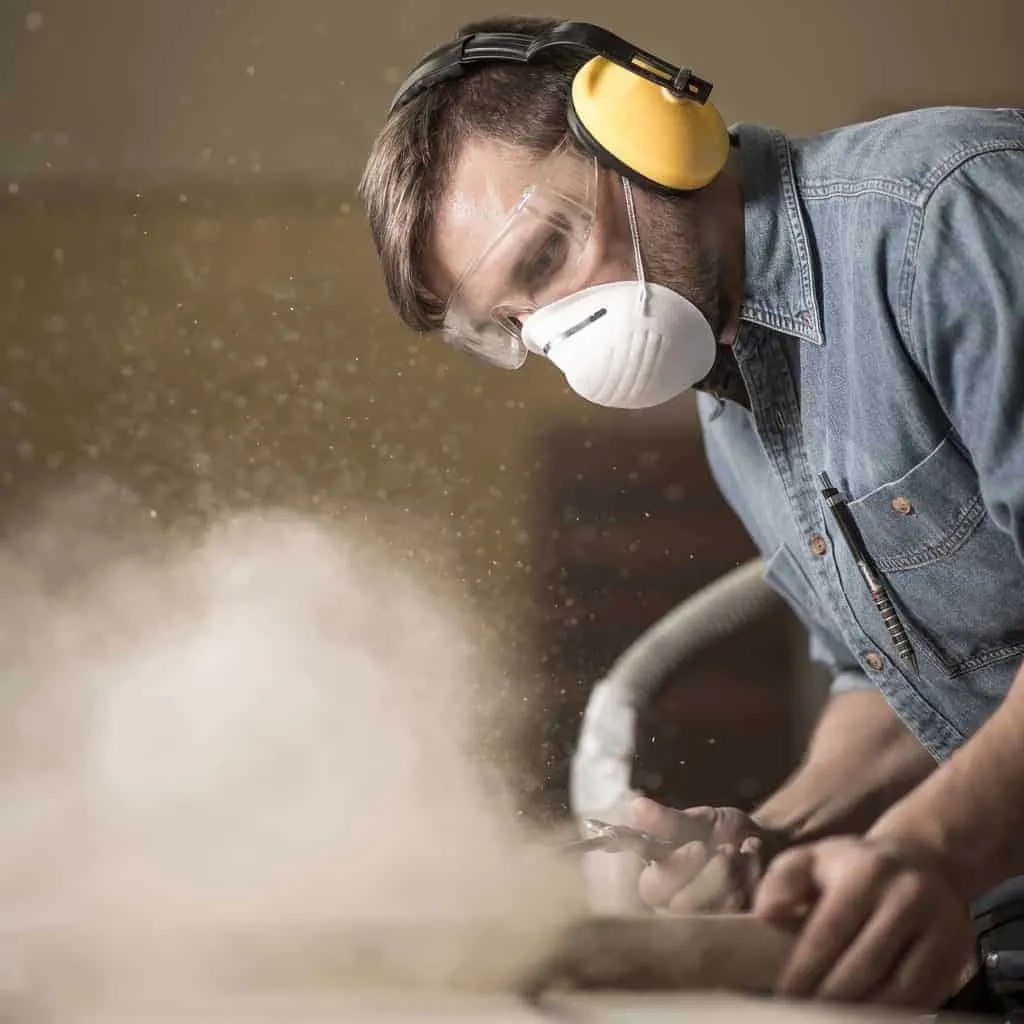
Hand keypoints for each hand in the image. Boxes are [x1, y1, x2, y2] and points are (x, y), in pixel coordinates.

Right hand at [629, 796, 787, 913]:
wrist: (766, 845)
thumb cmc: (722, 834)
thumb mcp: (698, 822)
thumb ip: (668, 821)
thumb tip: (637, 807)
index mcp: (657, 883)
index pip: (652, 888)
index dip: (677, 868)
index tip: (699, 846)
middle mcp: (675, 911)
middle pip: (682, 908)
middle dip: (710, 876)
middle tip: (727, 851)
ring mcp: (706, 926)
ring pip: (714, 914)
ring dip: (733, 878)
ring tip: (741, 853)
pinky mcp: (736, 934)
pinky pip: (742, 919)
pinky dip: (752, 887)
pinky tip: (754, 868)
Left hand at [752, 835, 975, 1007]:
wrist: (922, 861)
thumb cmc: (853, 866)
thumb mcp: (813, 858)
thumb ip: (783, 881)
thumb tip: (764, 916)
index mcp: (867, 872)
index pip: (831, 930)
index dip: (806, 969)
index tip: (785, 995)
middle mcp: (908, 897)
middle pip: (865, 965)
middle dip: (830, 998)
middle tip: (804, 1015)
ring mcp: (940, 927)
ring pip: (899, 989)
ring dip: (863, 1013)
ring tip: (833, 1018)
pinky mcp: (958, 955)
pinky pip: (925, 997)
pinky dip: (894, 1014)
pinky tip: (866, 1018)